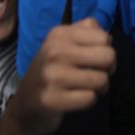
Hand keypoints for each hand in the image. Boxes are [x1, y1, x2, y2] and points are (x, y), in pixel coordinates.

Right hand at [11, 19, 114, 134]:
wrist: (25, 103)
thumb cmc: (53, 70)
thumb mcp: (63, 44)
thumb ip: (86, 31)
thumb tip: (107, 37)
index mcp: (60, 34)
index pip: (104, 38)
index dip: (106, 50)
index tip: (96, 59)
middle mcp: (55, 52)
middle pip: (107, 57)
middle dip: (108, 69)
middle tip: (97, 74)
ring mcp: (52, 76)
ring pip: (101, 80)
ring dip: (100, 87)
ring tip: (88, 87)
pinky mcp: (51, 100)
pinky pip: (89, 98)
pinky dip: (89, 101)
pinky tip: (77, 99)